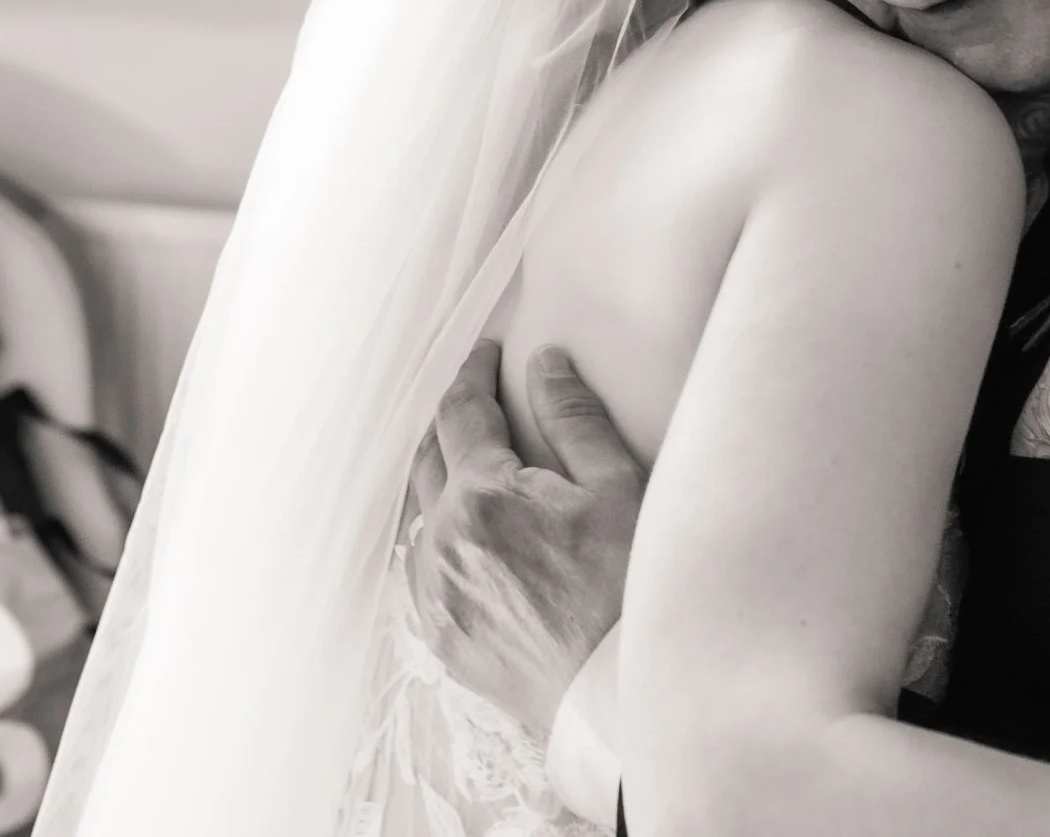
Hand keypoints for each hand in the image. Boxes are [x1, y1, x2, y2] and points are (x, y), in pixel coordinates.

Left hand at [406, 339, 644, 735]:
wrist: (620, 695)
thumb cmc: (630, 591)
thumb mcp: (616, 489)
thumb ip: (573, 418)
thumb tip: (544, 362)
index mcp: (482, 496)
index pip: (460, 412)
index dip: (473, 374)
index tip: (488, 354)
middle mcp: (442, 543)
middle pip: (428, 458)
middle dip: (451, 421)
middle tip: (478, 399)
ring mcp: (434, 595)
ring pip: (419, 516)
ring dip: (440, 480)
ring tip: (469, 464)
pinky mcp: (442, 637)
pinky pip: (422, 569)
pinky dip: (438, 537)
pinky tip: (464, 534)